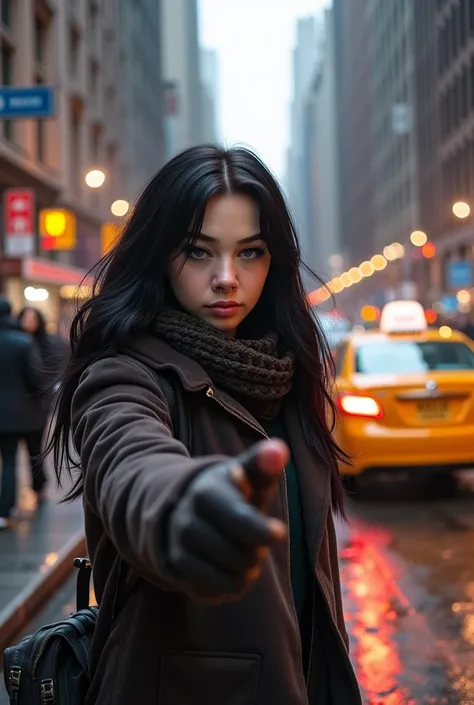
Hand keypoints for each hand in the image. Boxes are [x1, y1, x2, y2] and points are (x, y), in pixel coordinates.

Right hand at [167, 439, 288, 601]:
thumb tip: (280, 449)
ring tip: (246, 554)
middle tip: (258, 541)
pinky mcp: (178, 571)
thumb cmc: (233, 490)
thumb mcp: (247, 472)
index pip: (238, 518)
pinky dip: (230, 585)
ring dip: (247, 571)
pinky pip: (216, 593)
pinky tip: (229, 567)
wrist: (189, 508)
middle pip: (240, 555)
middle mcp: (187, 520)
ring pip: (230, 578)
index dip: (262, 530)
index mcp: (206, 491)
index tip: (278, 532)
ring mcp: (179, 546)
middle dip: (258, 552)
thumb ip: (264, 462)